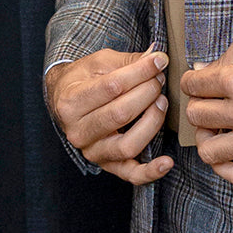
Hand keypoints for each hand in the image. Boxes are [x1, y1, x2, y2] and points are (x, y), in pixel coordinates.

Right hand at [46, 48, 173, 184]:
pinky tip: (167, 162)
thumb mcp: (100, 62)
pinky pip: (130, 174)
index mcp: (71, 102)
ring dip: (152, 122)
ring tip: (161, 103)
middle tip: (159, 79)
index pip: (112, 87)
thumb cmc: (85, 79)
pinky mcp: (107, 164)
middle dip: (148, 92)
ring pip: (128, 145)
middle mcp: (77, 131)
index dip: (141, 72)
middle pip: (121, 114)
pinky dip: (150, 172)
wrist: (65, 101)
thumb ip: (128, 61)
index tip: (160, 61)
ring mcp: (92, 152)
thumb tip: (157, 57)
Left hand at [182, 21, 232, 186]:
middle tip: (211, 100)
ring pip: (209, 150)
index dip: (194, 80)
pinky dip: (226, 167)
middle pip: (196, 117)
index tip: (201, 81)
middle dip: (200, 105)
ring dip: (208, 136)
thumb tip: (202, 72)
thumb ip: (225, 53)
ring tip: (218, 126)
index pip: (191, 86)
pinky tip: (230, 151)